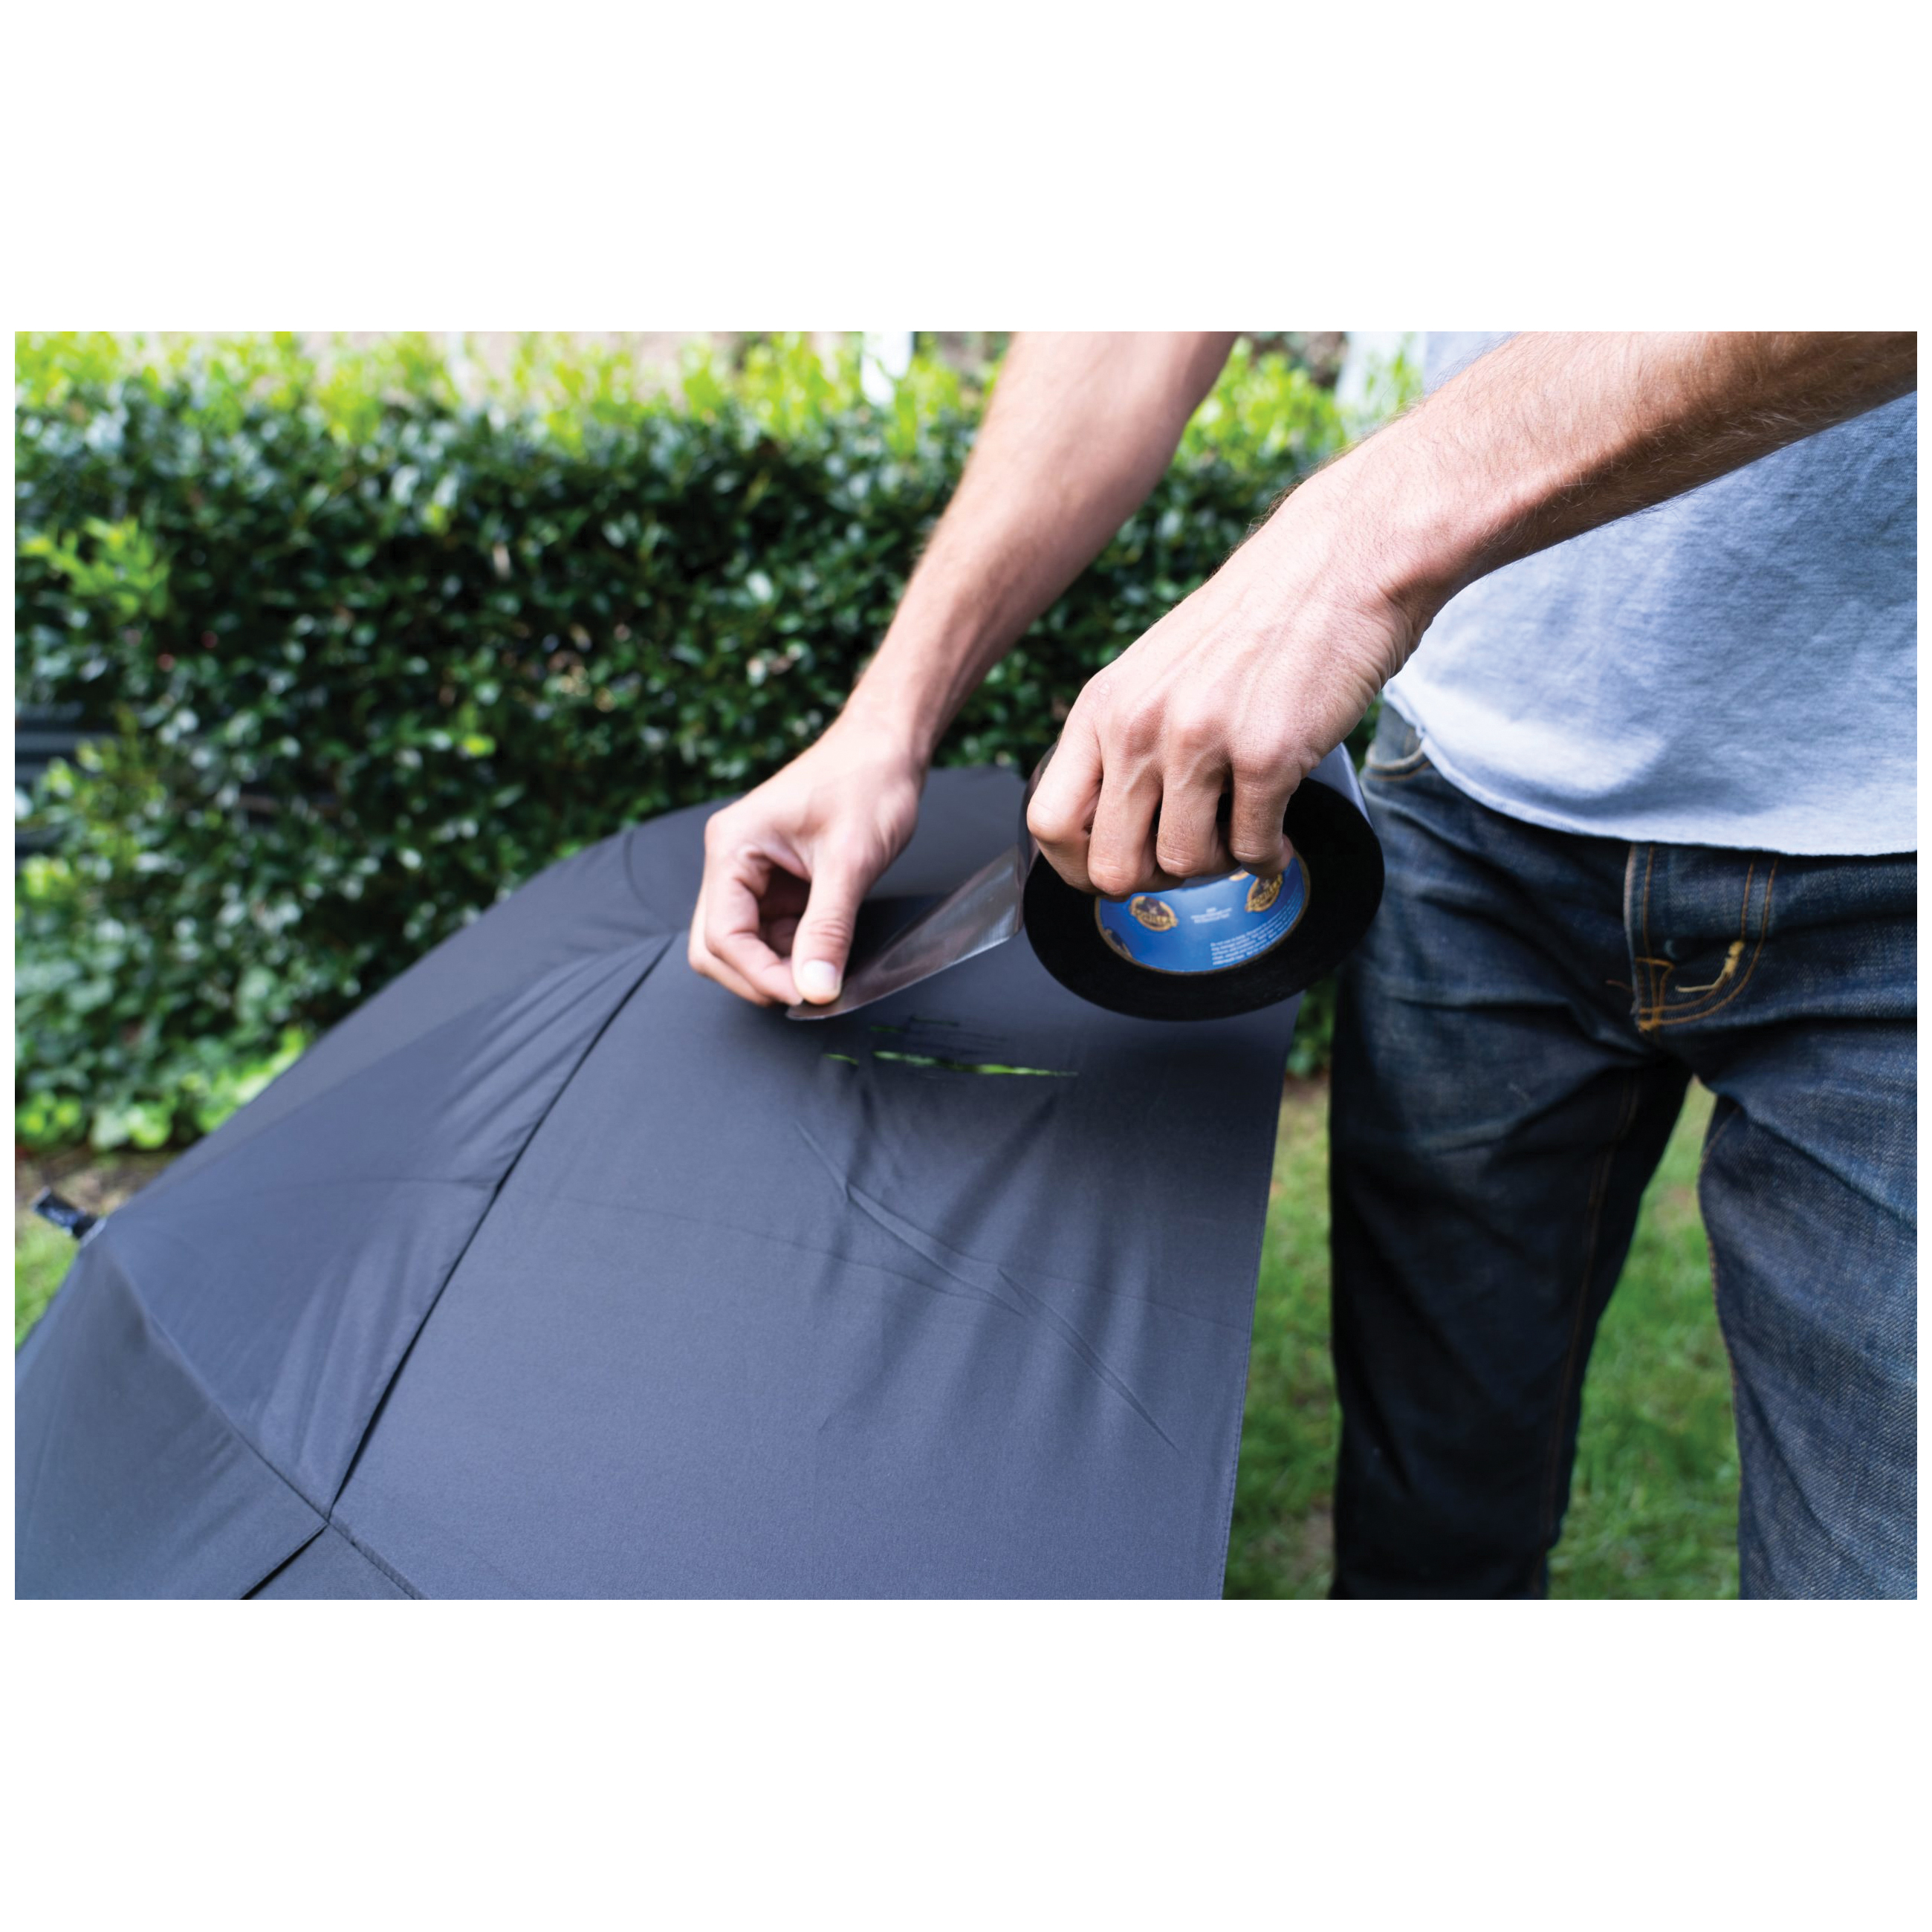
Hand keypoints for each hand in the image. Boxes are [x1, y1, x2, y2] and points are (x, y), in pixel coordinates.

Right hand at [689, 719, 925, 1006]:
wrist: (887, 748)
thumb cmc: (866, 782)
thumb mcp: (851, 861)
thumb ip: (828, 929)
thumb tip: (815, 989)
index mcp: (732, 847)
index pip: (722, 935)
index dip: (760, 974)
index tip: (806, 995)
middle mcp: (731, 861)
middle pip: (717, 947)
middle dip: (760, 976)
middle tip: (812, 992)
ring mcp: (752, 875)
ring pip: (744, 946)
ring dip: (779, 967)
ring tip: (825, 973)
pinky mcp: (777, 884)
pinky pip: (772, 934)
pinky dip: (795, 953)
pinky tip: (827, 955)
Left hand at [1026, 478, 1420, 893]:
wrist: (1339, 563)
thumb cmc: (1254, 623)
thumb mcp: (1156, 673)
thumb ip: (1125, 741)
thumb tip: (1111, 826)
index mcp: (1102, 707)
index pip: (1048, 823)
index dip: (1079, 865)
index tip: (1123, 862)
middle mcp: (1137, 726)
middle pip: (1109, 867)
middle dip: (1153, 879)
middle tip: (1190, 853)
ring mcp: (1199, 742)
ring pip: (1182, 867)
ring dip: (1217, 864)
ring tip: (1241, 826)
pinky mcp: (1266, 755)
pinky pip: (1251, 851)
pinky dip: (1268, 854)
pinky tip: (1279, 829)